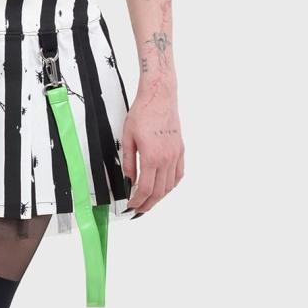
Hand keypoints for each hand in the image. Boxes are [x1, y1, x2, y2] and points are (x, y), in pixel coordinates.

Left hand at [121, 83, 183, 213]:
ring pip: (170, 185)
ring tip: (150, 201)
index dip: (137, 201)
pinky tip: (165, 187)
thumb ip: (127, 163)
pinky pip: (179, 174)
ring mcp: (175, 155)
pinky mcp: (180, 149)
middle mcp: (166, 159)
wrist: (159, 97)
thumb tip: (127, 180)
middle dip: (148, 204)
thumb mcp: (128, 138)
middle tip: (139, 209)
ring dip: (160, 196)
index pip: (145, 189)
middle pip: (159, 191)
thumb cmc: (143, 113)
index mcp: (152, 157)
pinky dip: (171, 184)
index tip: (131, 205)